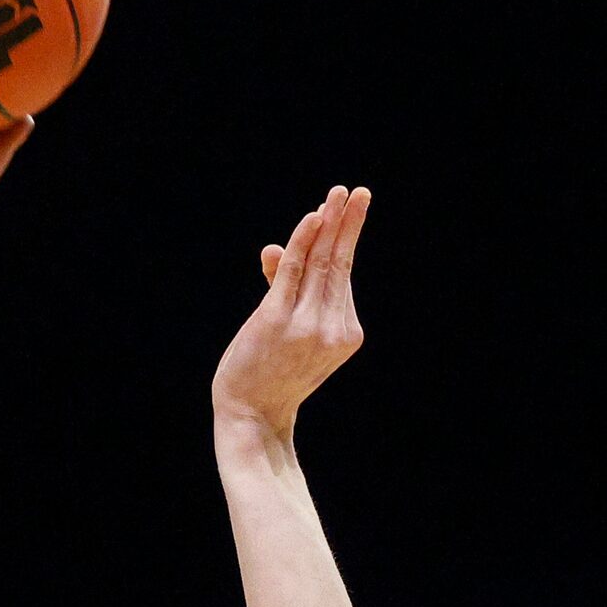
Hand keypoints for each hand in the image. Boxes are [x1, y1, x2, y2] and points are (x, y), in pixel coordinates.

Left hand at [213, 186, 370, 437]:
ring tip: (339, 195)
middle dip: (347, 224)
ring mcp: (307, 325)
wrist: (250, 415)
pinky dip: (302, 242)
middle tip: (356, 191)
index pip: (342, 278)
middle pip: (339, 265)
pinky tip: (312, 218)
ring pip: (320, 264)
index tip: (350, 208)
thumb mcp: (288, 334)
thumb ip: (281, 290)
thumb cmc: (269, 375)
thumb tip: (273, 251)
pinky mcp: (276, 320)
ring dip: (329, 225)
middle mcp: (332, 328)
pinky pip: (293, 272)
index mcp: (347, 334)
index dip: (344, 240)